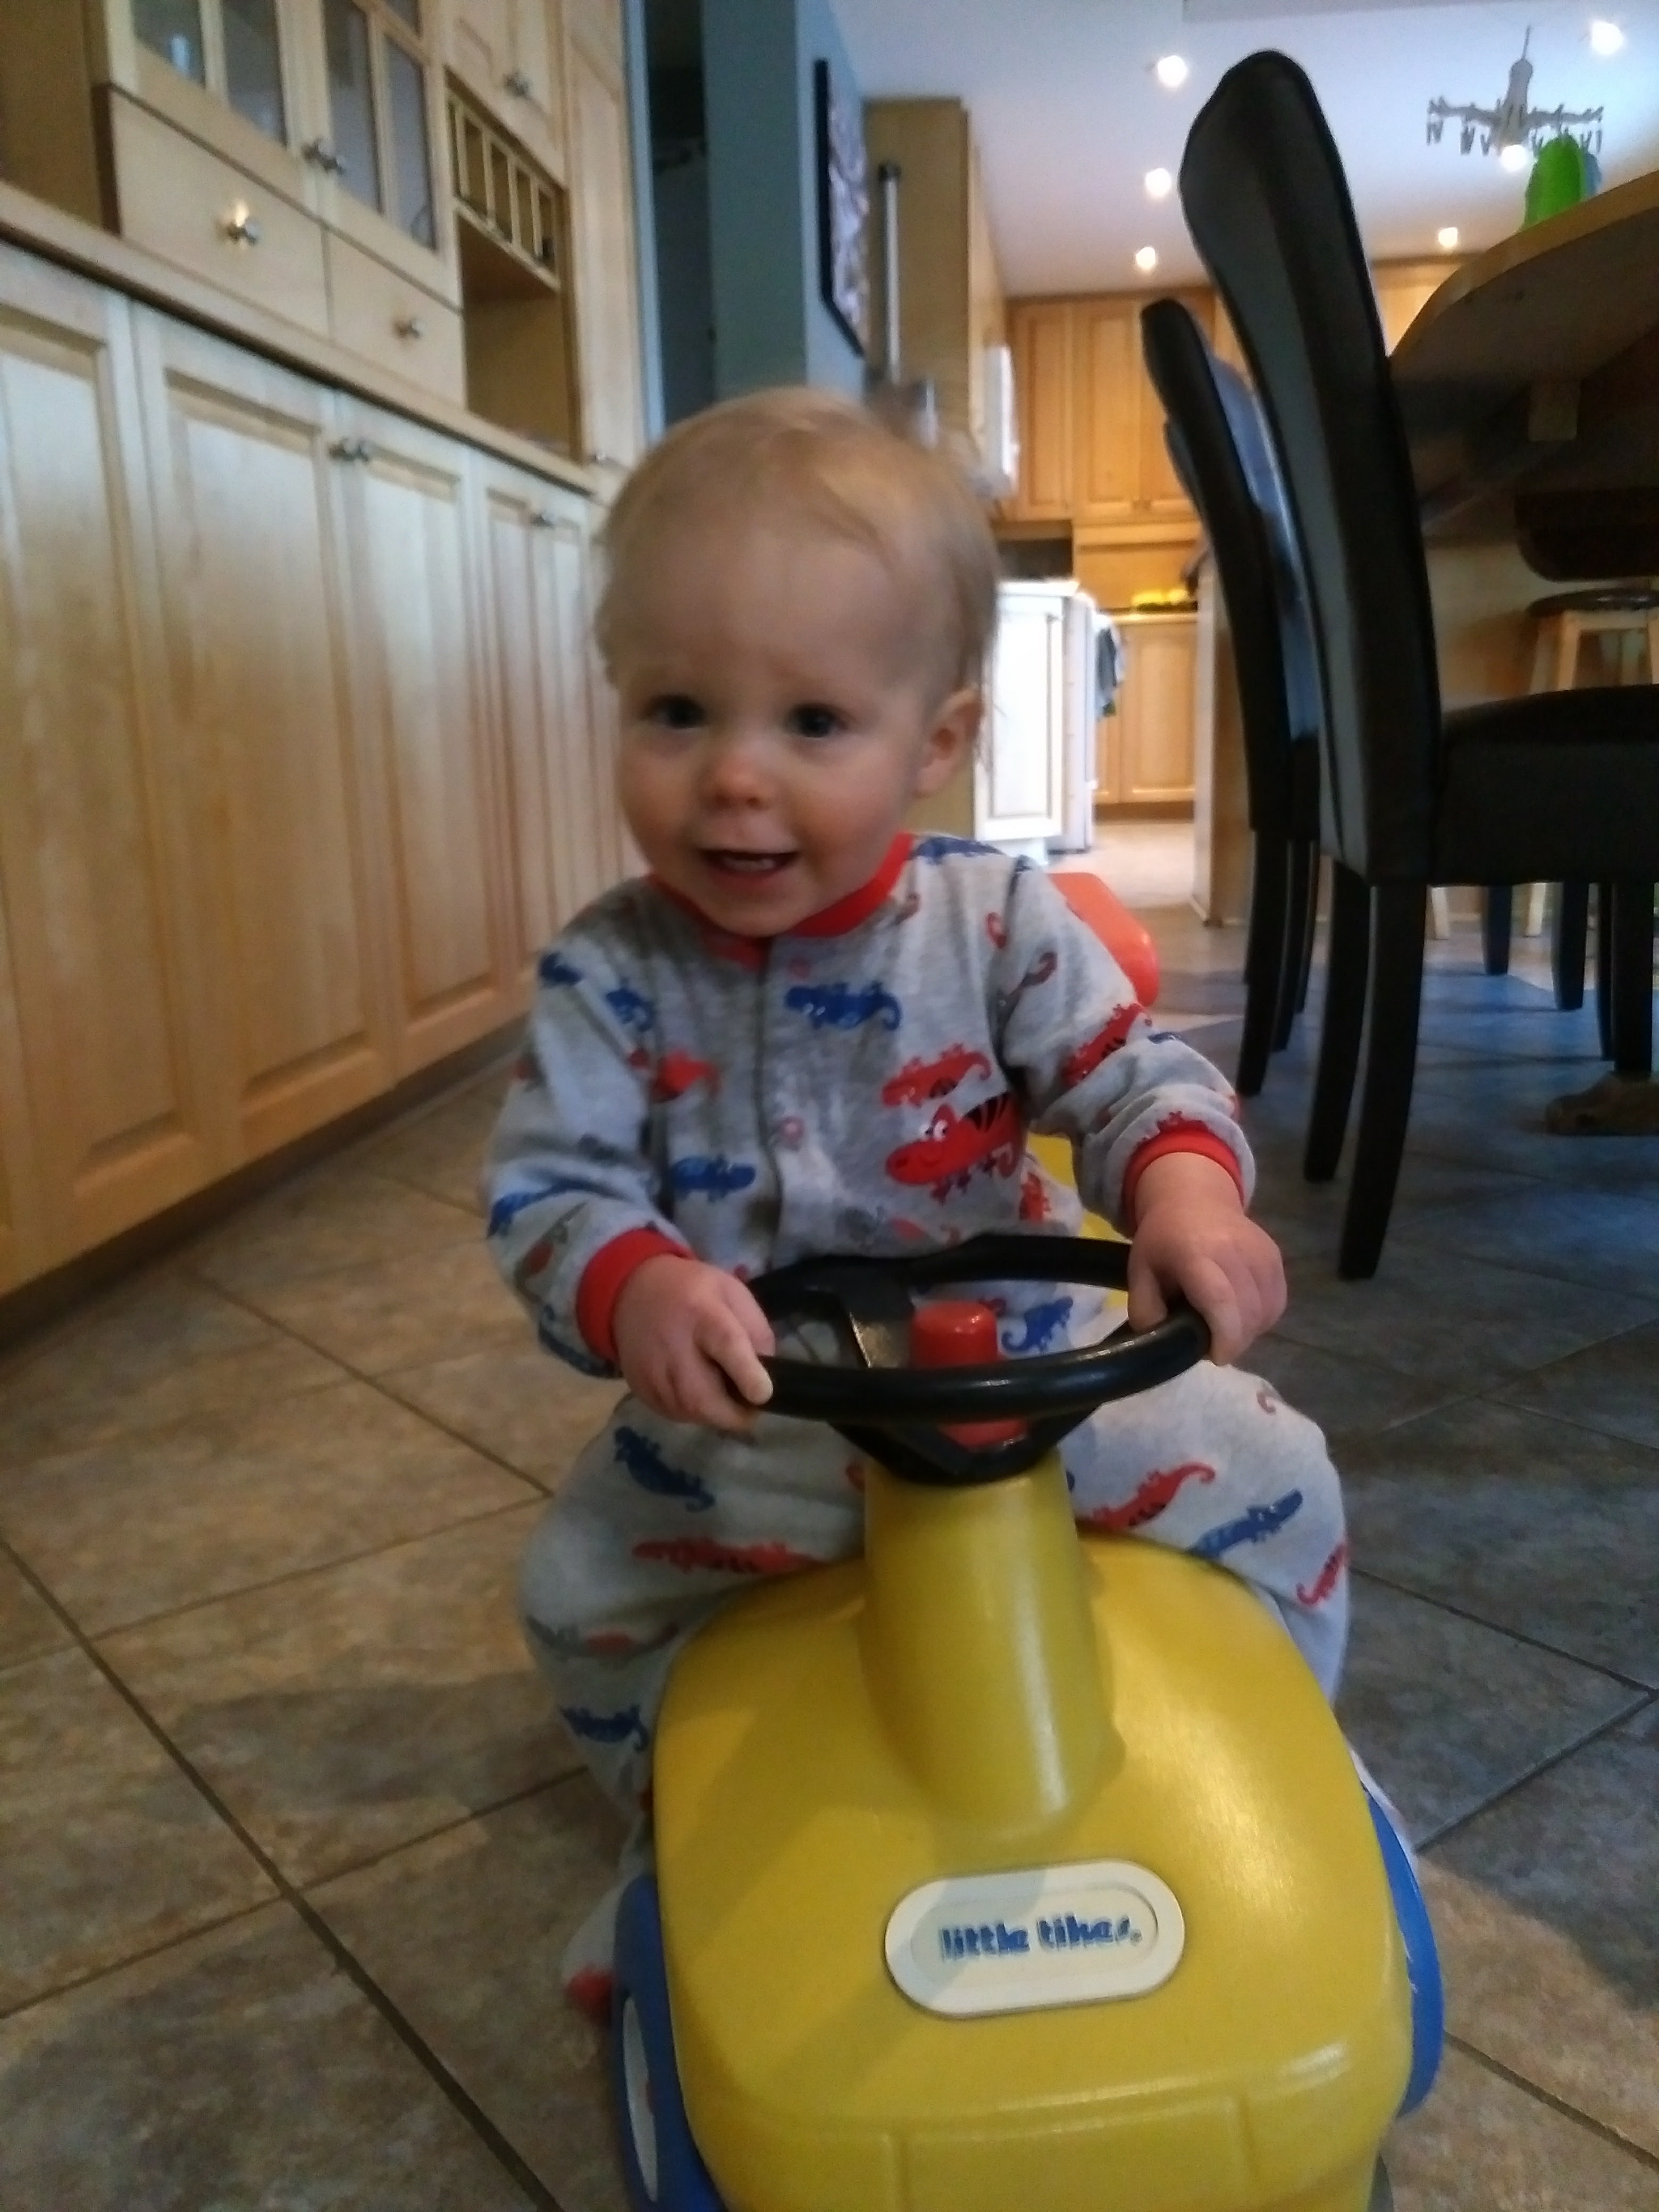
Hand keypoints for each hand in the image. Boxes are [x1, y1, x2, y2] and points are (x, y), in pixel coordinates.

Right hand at [612, 1256, 775, 1433]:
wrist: (633, 1291)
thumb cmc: (693, 1291)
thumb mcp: (733, 1293)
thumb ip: (755, 1330)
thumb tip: (766, 1373)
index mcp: (703, 1314)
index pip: (726, 1345)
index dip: (746, 1374)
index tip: (763, 1395)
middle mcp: (673, 1346)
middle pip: (701, 1396)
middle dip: (733, 1414)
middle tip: (751, 1410)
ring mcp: (652, 1371)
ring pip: (689, 1412)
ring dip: (714, 1414)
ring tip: (722, 1395)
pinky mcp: (640, 1389)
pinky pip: (673, 1414)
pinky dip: (692, 1411)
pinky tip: (697, 1390)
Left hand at [1126, 1152, 1285, 1364]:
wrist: (1193, 1198)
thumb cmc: (1162, 1240)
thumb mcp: (1139, 1273)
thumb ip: (1146, 1311)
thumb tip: (1166, 1345)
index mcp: (1196, 1253)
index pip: (1221, 1301)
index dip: (1224, 1338)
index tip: (1215, 1356)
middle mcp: (1235, 1249)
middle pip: (1249, 1312)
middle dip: (1234, 1341)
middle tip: (1214, 1344)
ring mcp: (1260, 1251)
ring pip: (1267, 1310)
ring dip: (1250, 1331)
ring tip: (1225, 1326)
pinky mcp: (1275, 1255)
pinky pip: (1277, 1301)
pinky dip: (1263, 1316)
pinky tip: (1242, 1313)